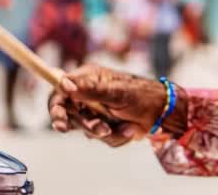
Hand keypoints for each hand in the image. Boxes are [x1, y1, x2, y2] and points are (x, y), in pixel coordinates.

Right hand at [47, 64, 170, 147]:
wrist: (161, 113)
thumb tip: (64, 84)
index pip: (59, 91)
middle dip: (87, 125)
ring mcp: (94, 112)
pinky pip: (100, 138)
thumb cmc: (140, 94)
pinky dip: (116, 136)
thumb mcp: (115, 92)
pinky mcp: (103, 126)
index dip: (56, 107)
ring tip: (125, 127)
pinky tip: (129, 129)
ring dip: (106, 131)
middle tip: (100, 129)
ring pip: (86, 130)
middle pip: (69, 115)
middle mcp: (87, 95)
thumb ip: (89, 90)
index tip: (61, 122)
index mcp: (87, 79)